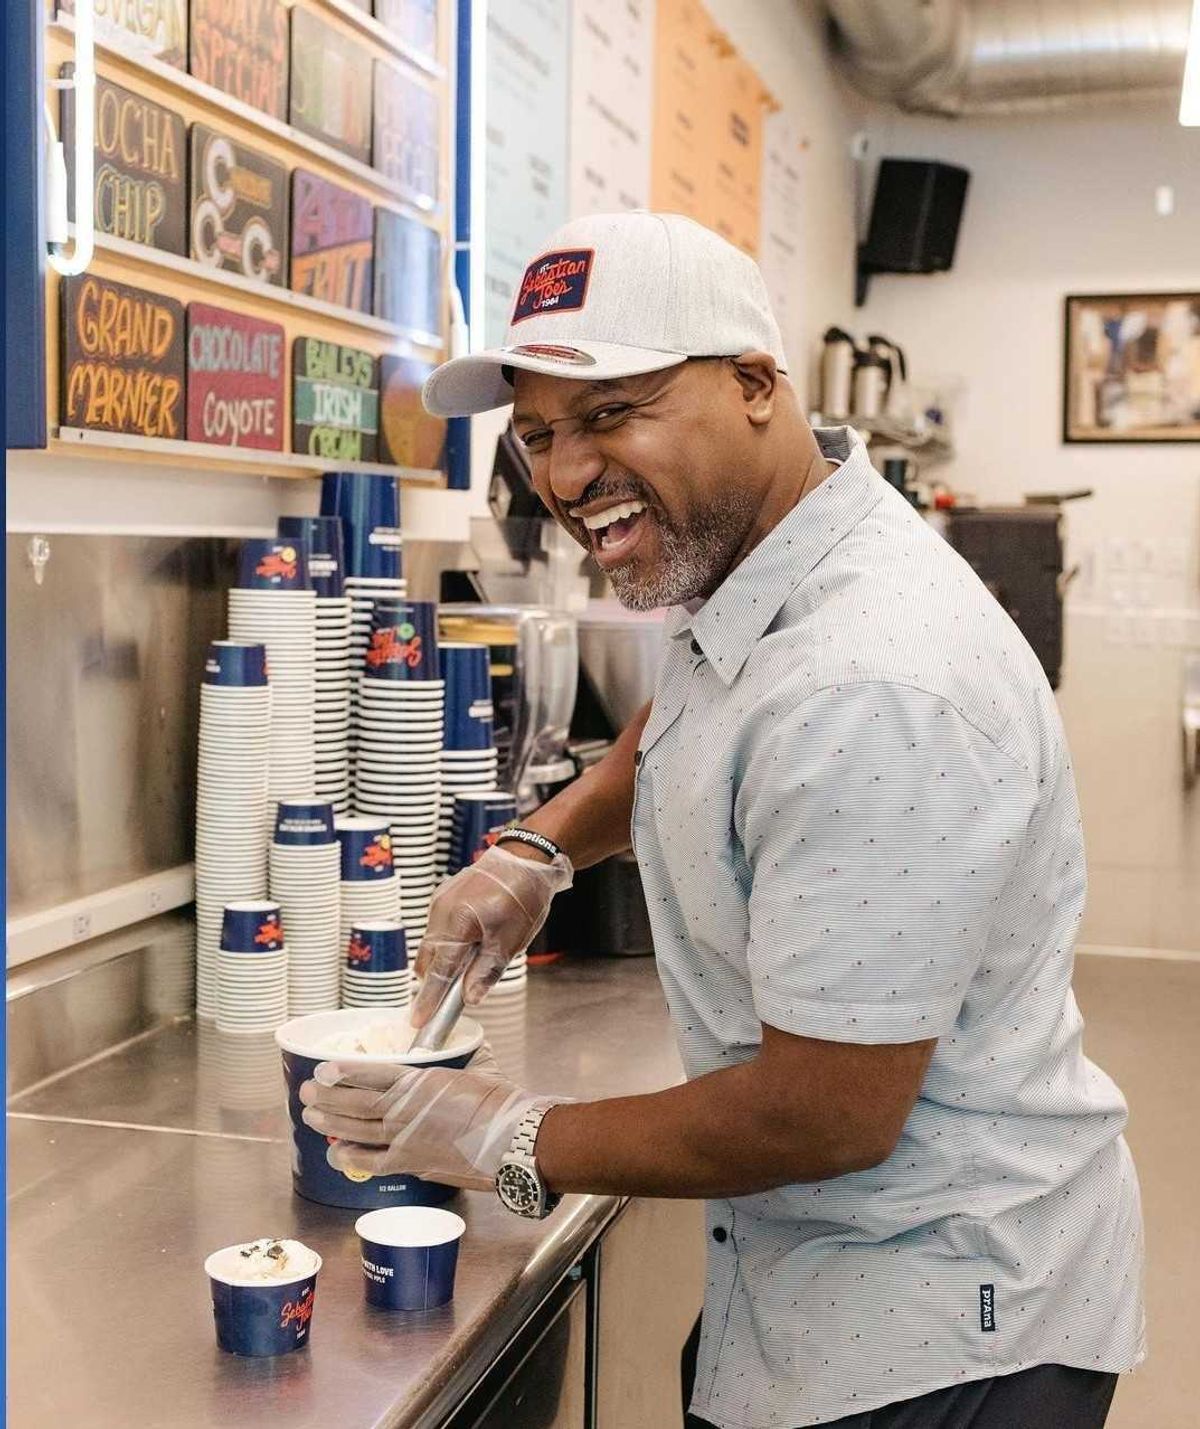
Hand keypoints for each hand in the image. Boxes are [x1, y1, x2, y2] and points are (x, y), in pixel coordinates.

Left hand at [299, 1045, 566, 1191]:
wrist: (515, 1141)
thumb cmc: (500, 1105)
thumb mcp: (472, 1073)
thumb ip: (448, 1069)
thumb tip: (445, 1059)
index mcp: (421, 1082)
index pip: (372, 1075)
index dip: (344, 1072)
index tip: (323, 1068)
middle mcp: (407, 1110)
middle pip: (356, 1104)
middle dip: (328, 1097)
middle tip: (307, 1092)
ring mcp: (407, 1139)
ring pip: (358, 1131)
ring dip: (331, 1123)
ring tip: (311, 1117)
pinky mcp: (413, 1163)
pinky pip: (373, 1161)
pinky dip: (351, 1157)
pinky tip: (335, 1153)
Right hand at [412, 844, 571, 1024]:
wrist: (526, 858)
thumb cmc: (523, 896)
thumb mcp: (511, 941)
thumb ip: (486, 972)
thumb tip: (469, 998)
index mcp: (457, 924)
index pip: (439, 972)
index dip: (428, 1000)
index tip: (418, 1021)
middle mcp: (441, 912)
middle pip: (427, 959)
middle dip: (431, 983)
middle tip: (437, 1005)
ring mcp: (440, 902)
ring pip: (431, 943)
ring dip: (441, 961)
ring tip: (462, 971)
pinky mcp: (444, 896)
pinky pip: (438, 928)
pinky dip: (446, 943)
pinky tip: (465, 947)